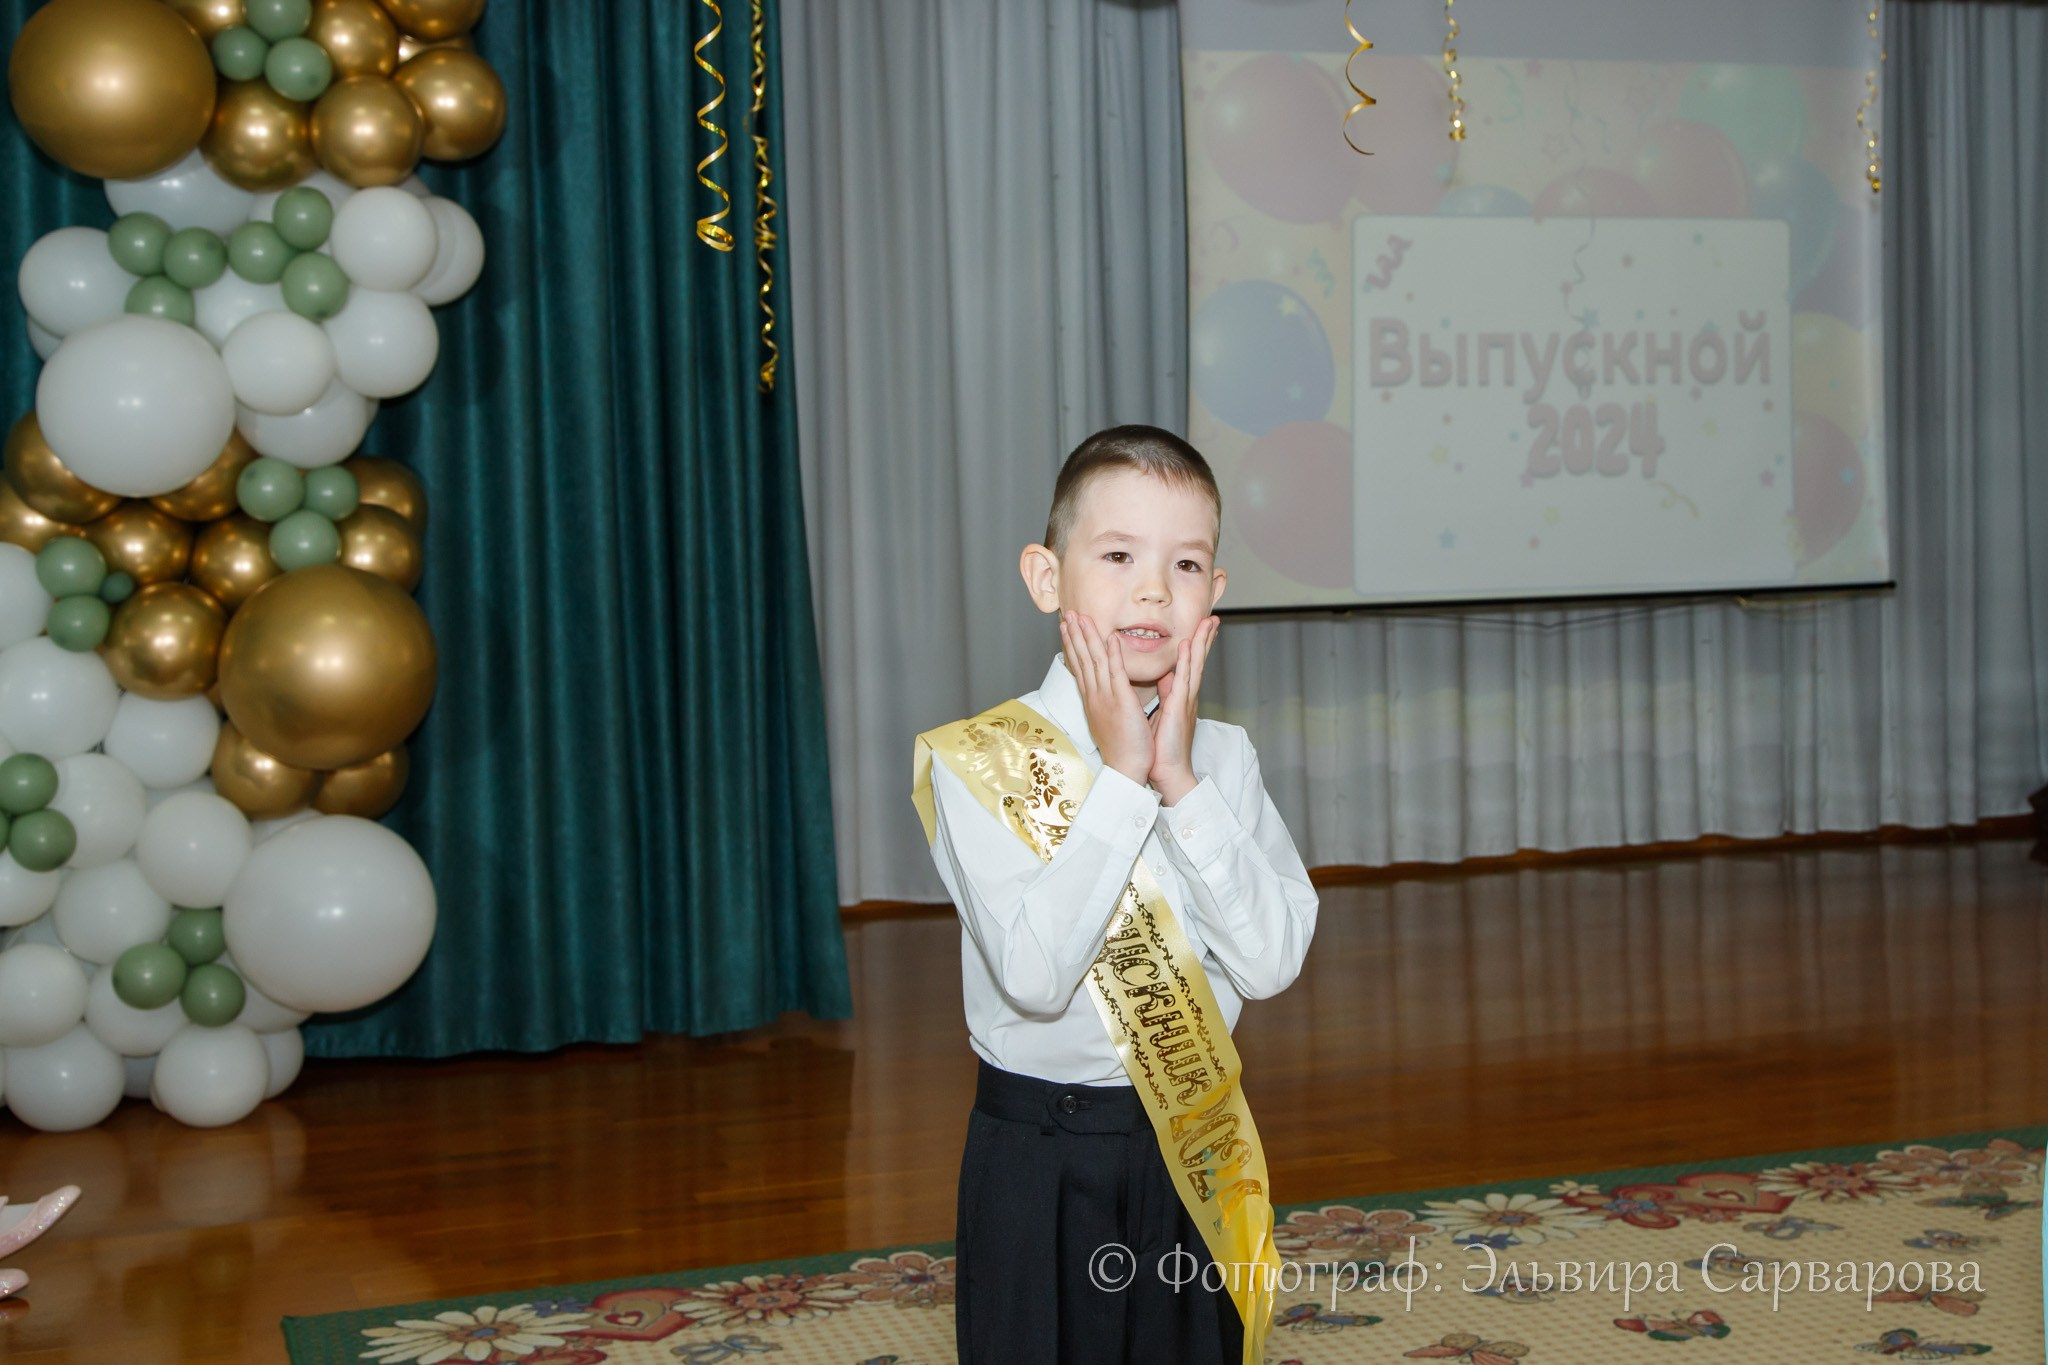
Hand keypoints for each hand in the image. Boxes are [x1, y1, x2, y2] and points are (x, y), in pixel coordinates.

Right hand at [1060, 611, 1152, 784]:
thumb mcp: (1112, 718)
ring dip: (1087, 637)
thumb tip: (1112, 688)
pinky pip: (1116, 673)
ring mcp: (1105, 697)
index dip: (1072, 645)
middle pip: (1081, 659)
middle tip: (1067, 614)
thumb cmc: (1123, 748)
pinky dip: (1112, 654)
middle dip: (1074, 635)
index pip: (1080, 667)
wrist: (1126, 768)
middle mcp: (1094, 696)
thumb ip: (1111, 699)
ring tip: (1080, 617)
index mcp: (1093, 700)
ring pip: (1094, 661)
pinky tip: (1109, 638)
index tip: (1067, 628)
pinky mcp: (1121, 701)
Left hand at [1148, 616, 1218, 804]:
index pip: (1191, 666)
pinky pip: (1183, 680)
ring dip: (1201, 642)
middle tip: (1213, 616)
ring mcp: (1186, 701)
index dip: (1197, 645)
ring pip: (1195, 665)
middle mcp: (1188, 696)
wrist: (1168, 772)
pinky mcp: (1179, 708)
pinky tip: (1187, 645)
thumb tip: (1165, 677)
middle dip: (1205, 638)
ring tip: (1207, 622)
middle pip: (1198, 661)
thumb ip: (1166, 694)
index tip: (1202, 627)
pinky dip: (1185, 661)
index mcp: (1182, 697)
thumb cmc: (1163, 748)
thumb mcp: (1163, 713)